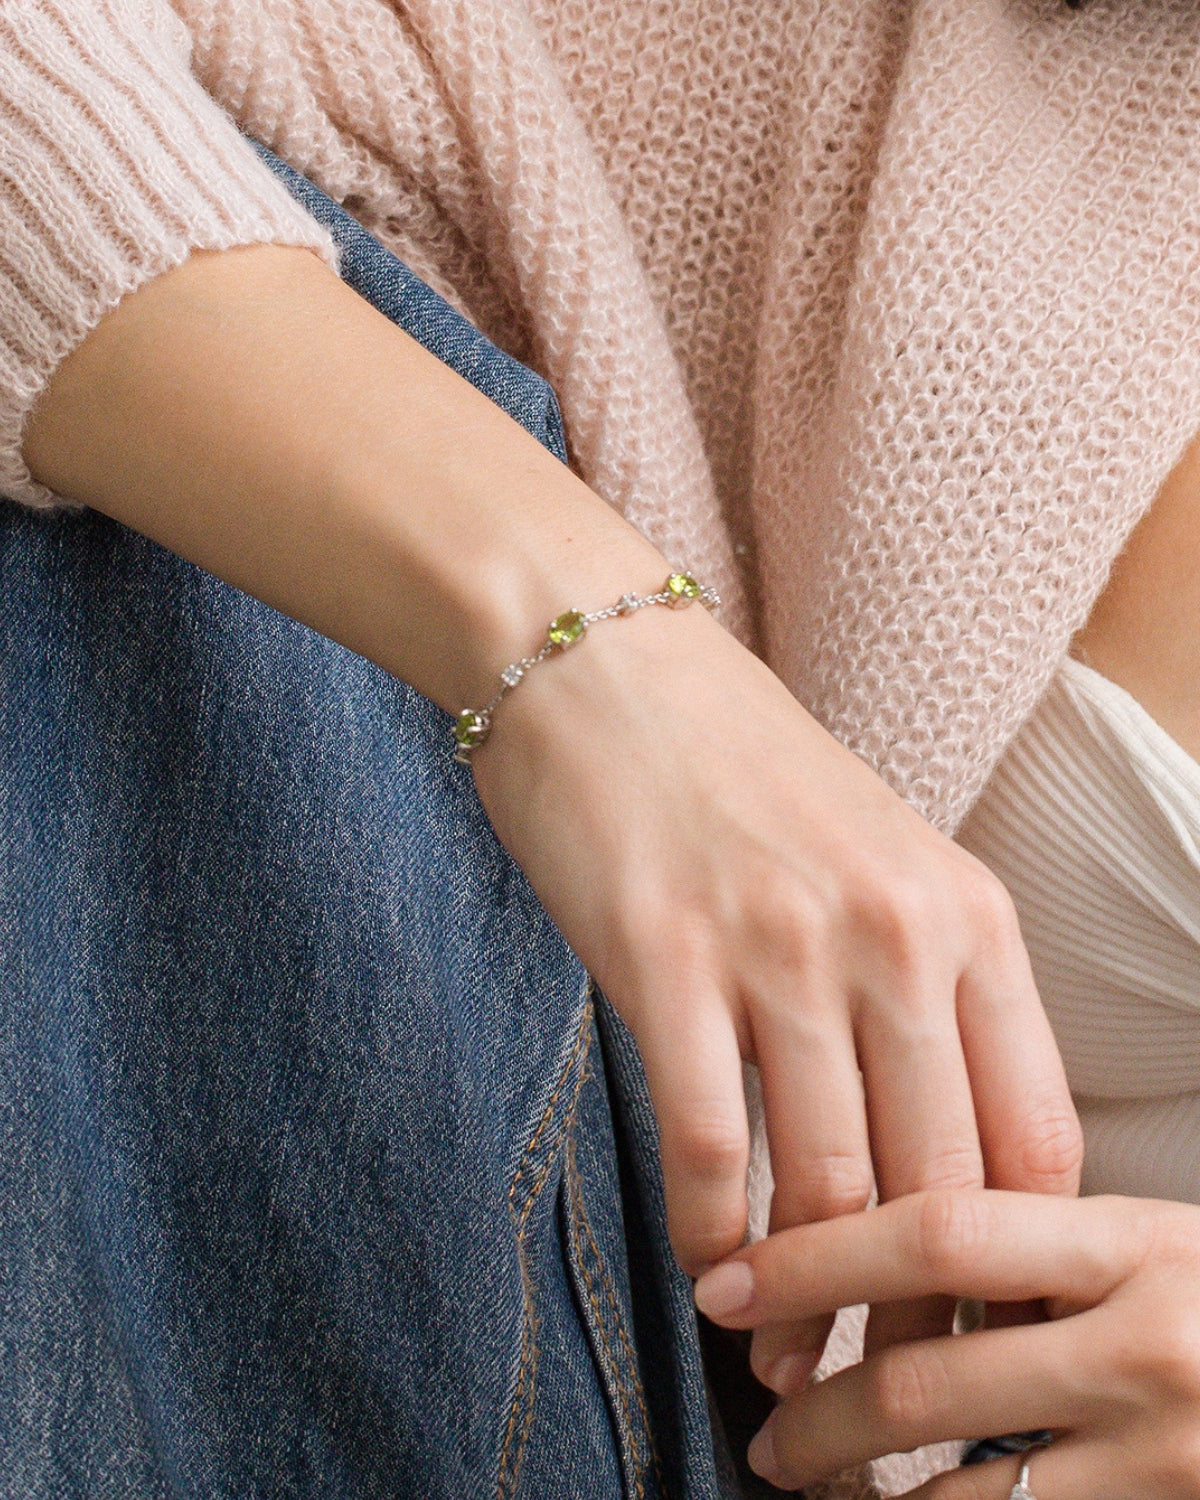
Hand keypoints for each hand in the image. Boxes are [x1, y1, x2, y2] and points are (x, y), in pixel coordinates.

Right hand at [23, 242, 1079, 1291]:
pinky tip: (706, 1266)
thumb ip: (919, 991)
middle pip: (942, 1181)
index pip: (1032, 1136)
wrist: (600, 659)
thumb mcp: (874, 863)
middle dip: (912, 1307)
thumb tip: (929, 1153)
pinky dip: (711, 1231)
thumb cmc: (734, 769)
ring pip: (831, 1181)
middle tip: (878, 1380)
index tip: (967, 1321)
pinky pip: (710, 1140)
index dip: (1009, 1257)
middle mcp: (893, 931)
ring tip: (786, 1354)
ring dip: (810, 1298)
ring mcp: (781, 941)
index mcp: (965, 912)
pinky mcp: (666, 952)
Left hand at [694, 1188, 1199, 1496]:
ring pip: (967, 1496)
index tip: (723, 1280)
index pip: (934, 1232)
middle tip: (759, 1428)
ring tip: (809, 1485)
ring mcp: (1170, 1458)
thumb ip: (1048, 1250)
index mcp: (1135, 1242)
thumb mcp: (1165, 1243)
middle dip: (815, 1412)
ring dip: (867, 1499)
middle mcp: (1149, 1349)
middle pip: (927, 1383)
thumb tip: (893, 1254)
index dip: (812, 1256)